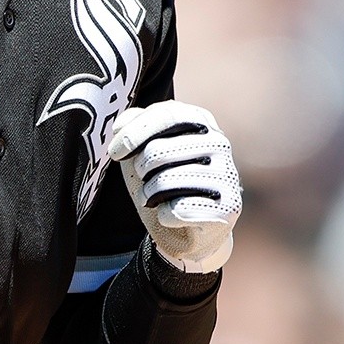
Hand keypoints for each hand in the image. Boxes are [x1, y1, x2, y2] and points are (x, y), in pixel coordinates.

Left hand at [107, 101, 241, 273]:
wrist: (191, 229)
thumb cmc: (165, 180)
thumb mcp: (145, 148)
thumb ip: (135, 126)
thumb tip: (120, 125)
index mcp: (200, 121)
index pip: (166, 115)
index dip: (134, 133)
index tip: (115, 153)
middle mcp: (218, 143)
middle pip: (157, 151)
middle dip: (140, 170)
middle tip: (145, 180)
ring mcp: (225, 174)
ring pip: (165, 181)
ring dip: (148, 195)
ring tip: (154, 199)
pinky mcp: (227, 206)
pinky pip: (178, 210)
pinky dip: (165, 216)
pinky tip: (173, 216)